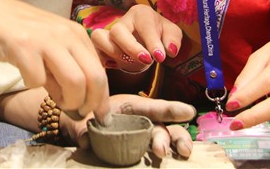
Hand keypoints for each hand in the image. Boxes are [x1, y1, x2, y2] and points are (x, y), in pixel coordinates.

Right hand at [0, 0, 109, 119]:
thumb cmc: (23, 34)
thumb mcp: (53, 46)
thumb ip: (69, 69)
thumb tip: (82, 103)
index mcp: (77, 34)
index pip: (100, 71)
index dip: (102, 99)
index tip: (100, 118)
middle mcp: (66, 34)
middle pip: (93, 78)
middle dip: (89, 104)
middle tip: (78, 113)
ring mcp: (46, 40)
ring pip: (74, 82)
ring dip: (68, 101)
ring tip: (57, 100)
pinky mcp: (24, 47)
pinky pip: (37, 80)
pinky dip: (34, 86)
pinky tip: (28, 77)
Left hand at [63, 94, 195, 158]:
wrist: (80, 130)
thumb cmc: (87, 118)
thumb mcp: (82, 121)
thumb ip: (84, 131)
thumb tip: (85, 141)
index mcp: (132, 107)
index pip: (154, 107)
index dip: (172, 109)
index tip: (189, 112)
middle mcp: (143, 122)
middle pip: (163, 127)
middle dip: (172, 136)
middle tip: (169, 149)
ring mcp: (144, 137)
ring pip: (166, 140)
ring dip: (174, 146)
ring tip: (182, 155)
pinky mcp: (140, 152)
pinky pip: (155, 154)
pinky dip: (167, 158)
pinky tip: (173, 162)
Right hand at [90, 4, 182, 72]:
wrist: (146, 40)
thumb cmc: (160, 35)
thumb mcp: (171, 34)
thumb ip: (173, 40)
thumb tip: (170, 51)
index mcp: (140, 14)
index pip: (144, 25)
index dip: (152, 42)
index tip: (161, 57)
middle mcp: (122, 21)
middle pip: (118, 30)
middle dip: (132, 47)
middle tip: (147, 60)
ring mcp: (108, 33)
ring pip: (99, 37)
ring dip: (114, 52)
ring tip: (128, 62)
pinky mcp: (99, 46)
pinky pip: (94, 51)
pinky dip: (101, 59)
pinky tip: (114, 65)